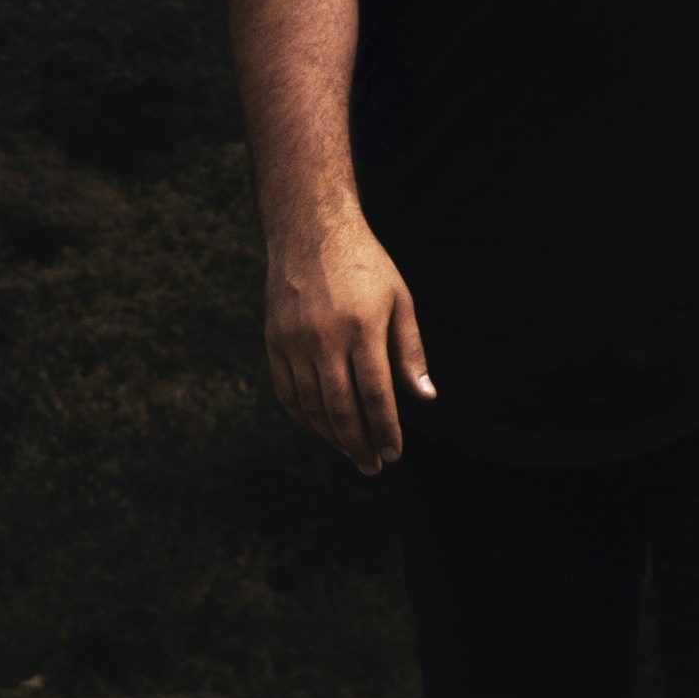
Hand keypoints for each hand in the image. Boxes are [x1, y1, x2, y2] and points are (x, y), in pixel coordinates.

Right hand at [262, 210, 435, 467]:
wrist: (311, 231)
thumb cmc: (365, 266)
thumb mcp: (399, 300)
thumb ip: (410, 352)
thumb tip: (425, 397)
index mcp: (362, 328)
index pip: (376, 395)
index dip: (385, 430)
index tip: (394, 454)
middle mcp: (324, 338)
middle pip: (341, 409)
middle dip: (359, 444)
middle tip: (372, 466)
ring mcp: (294, 342)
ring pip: (312, 406)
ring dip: (332, 436)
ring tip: (352, 452)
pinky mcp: (273, 341)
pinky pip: (287, 392)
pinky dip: (304, 417)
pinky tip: (322, 428)